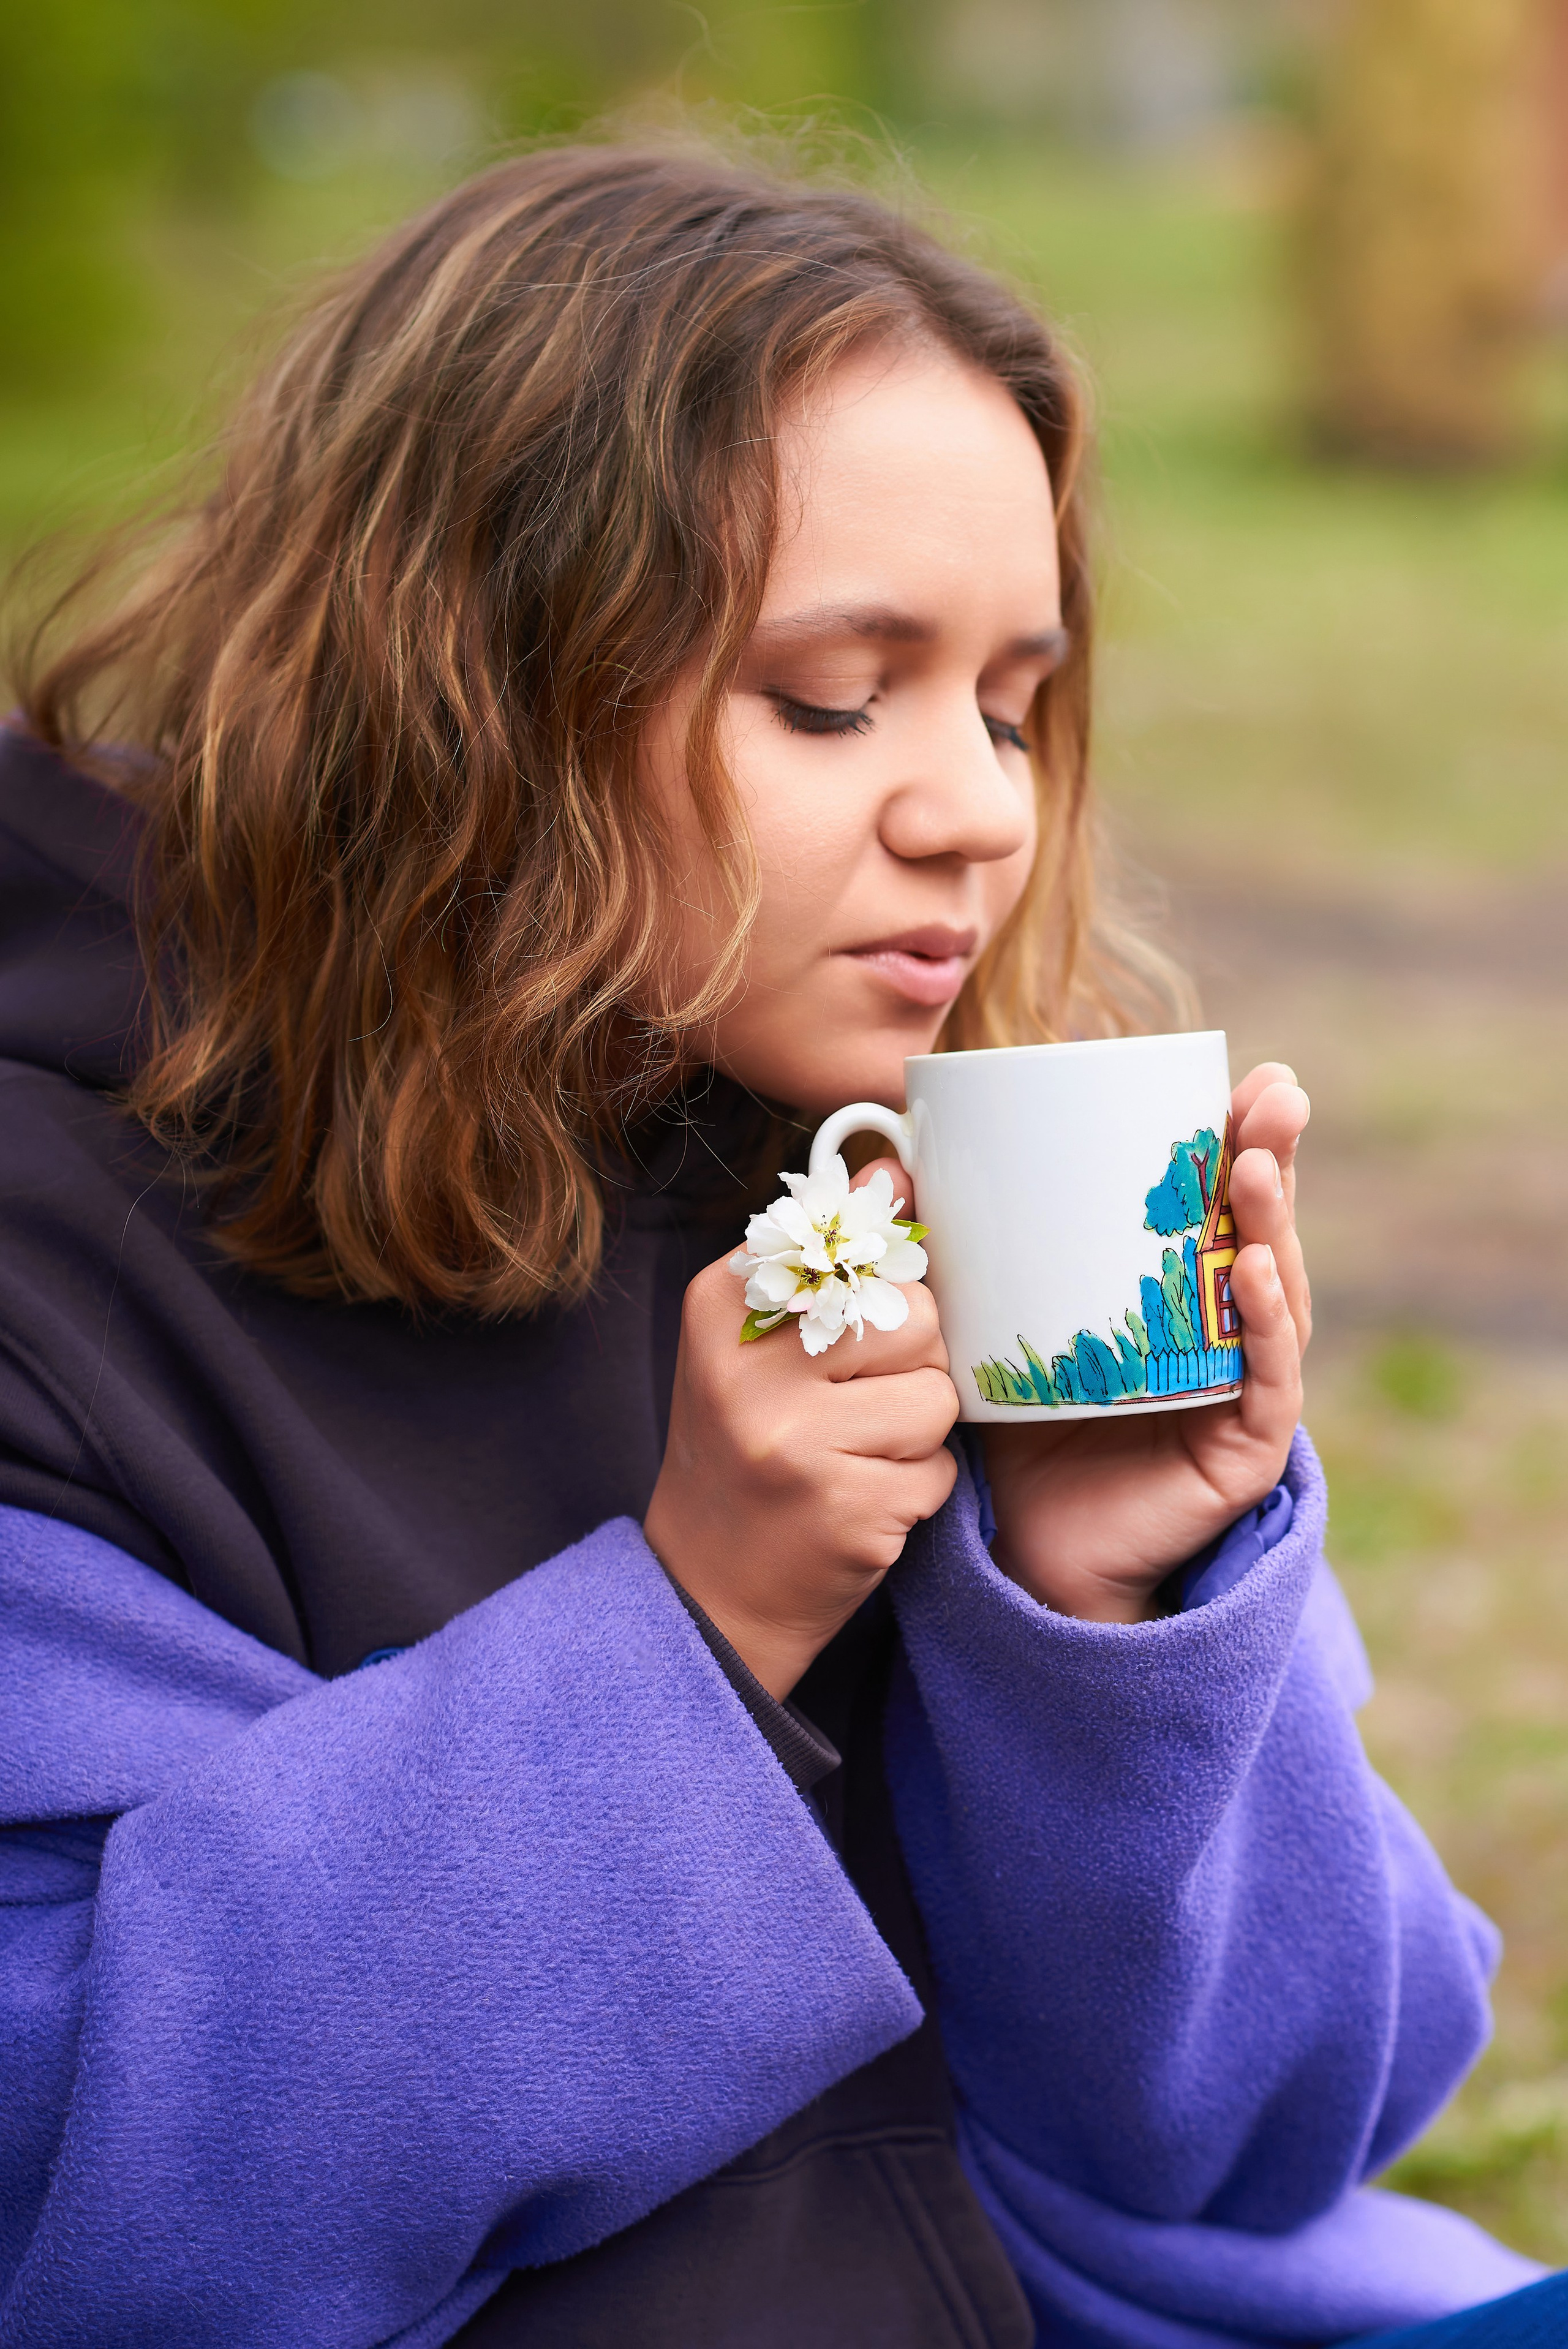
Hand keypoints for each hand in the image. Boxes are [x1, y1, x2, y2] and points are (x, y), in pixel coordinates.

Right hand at [643, 1174, 959, 1698]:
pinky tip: (860, 1502)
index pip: (862, 1252)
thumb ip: (827, 1259)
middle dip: (908, 1366)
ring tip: (856, 1455)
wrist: (708, 1590)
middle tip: (852, 1408)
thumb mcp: (757, 1344)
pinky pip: (939, 1471)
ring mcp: (796, 1442)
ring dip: (917, 1434)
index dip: (879, 1294)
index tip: (845, 1333)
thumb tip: (895, 1167)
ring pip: (937, 1396)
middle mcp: (749, 1369)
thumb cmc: (747, 1450)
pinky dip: (916, 1491)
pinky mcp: (845, 1509)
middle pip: (915, 1319)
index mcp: (721, 1306)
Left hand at [981, 1063, 1311, 1621]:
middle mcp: (1221, 1329)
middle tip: (1275, 1094)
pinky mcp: (1243, 1447)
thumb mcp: (990, 1322)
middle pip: (1258, 1230)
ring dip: (1271, 1222)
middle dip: (1270, 1156)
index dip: (1234, 1136)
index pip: (1215, 1201)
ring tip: (1254, 1166)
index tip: (1242, 1073)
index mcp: (1175, 1291)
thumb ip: (962, 1249)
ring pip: (1274, 1291)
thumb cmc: (1016, 1428)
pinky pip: (1266, 1378)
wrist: (1025, 1548)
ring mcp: (1241, 1386)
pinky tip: (1254, 1273)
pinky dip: (1263, 1323)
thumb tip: (900, 1159)